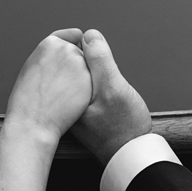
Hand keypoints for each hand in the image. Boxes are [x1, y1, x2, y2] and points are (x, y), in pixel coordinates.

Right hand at [4, 29, 91, 144]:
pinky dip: (86, 91)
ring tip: (63, 96)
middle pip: (80, 53)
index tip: (64, 65)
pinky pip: (92, 82)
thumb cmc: (28, 100)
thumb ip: (50, 56)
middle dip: (75, 66)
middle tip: (59, 86)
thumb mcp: (33, 68)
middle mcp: (68, 49)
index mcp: (49, 44)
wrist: (33, 124)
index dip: (68, 53)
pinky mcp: (90, 81)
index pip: (69, 38)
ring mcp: (81, 65)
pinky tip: (72, 102)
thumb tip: (63, 49)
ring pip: (87, 68)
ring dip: (82, 78)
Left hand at [71, 29, 152, 165]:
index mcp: (65, 92)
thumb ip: (100, 60)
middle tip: (108, 83)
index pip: (67, 55)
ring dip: (93, 75)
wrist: (129, 155)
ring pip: (78, 77)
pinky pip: (82, 90)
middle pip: (70, 65)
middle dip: (89, 62)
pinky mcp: (79, 113)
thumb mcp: (113, 87)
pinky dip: (94, 88)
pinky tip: (108, 102)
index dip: (85, 48)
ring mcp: (70, 107)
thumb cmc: (123, 125)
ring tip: (110, 96)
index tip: (101, 59)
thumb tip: (88, 35)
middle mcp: (62, 100)